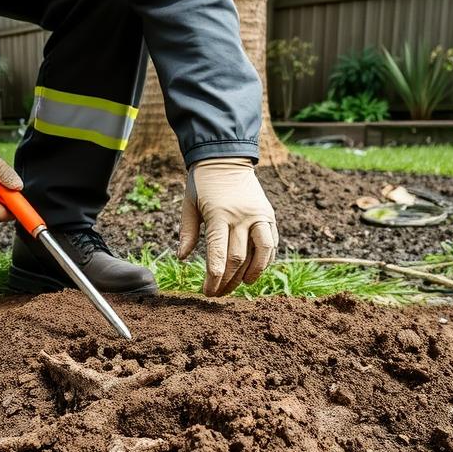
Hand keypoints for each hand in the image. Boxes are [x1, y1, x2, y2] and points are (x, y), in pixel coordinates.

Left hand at [178, 157, 278, 296]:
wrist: (227, 157)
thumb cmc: (203, 183)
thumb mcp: (189, 204)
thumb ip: (187, 232)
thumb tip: (181, 258)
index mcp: (218, 215)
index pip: (219, 255)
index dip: (214, 278)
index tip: (207, 291)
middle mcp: (241, 216)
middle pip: (238, 259)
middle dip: (228, 281)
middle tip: (218, 294)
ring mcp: (258, 216)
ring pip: (260, 254)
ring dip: (251, 275)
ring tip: (239, 286)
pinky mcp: (268, 215)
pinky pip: (271, 243)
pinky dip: (265, 261)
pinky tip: (254, 272)